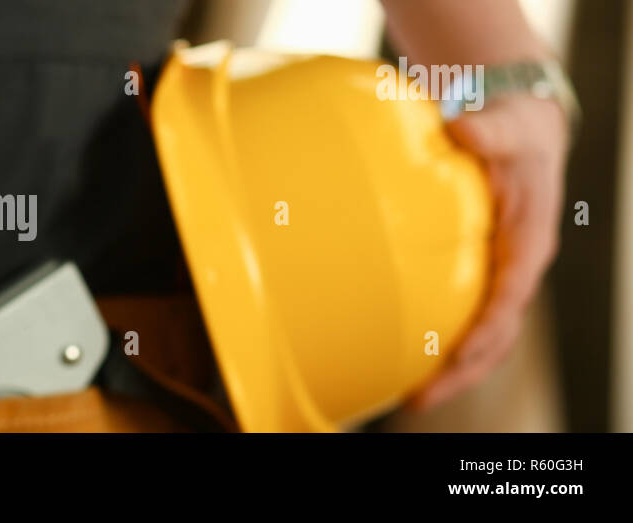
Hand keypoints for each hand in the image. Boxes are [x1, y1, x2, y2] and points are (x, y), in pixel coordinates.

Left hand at [411, 93, 568, 409]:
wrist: (518, 126)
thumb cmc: (510, 128)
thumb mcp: (504, 124)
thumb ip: (486, 131)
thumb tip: (462, 129)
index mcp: (529, 238)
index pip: (513, 292)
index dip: (489, 326)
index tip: (461, 354)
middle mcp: (517, 267)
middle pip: (498, 333)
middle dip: (464, 370)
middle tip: (421, 398)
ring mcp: (499, 277)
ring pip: (484, 338)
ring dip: (452, 372)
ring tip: (413, 399)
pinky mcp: (479, 277)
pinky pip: (464, 321)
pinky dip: (441, 347)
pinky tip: (403, 365)